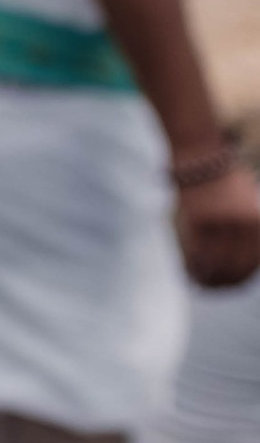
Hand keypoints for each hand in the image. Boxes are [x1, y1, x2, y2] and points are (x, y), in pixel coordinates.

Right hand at [172, 152, 259, 288]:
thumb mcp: (247, 204)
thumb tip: (243, 267)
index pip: (252, 263)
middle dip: (223, 281)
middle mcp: (243, 226)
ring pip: (214, 263)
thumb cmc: (223, 180)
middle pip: (234, 266)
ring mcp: (221, 223)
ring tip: (199, 282)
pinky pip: (196, 252)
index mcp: (259, 223)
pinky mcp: (199, 220)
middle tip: (211, 287)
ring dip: (207, 277)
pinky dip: (193, 265)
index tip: (229, 286)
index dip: (240, 278)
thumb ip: (247, 234)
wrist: (201, 154)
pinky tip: (189, 272)